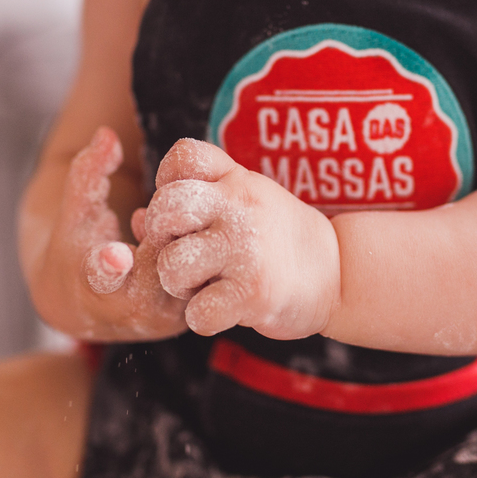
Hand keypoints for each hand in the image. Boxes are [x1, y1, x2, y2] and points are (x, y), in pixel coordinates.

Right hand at [29, 127, 186, 339]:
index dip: (106, 266)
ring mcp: (164, 316)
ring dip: (193, 246)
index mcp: (93, 286)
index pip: (99, 278)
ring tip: (180, 224)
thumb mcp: (76, 211)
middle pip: (160, 272)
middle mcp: (130, 309)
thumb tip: (106, 134)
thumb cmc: (76, 247)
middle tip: (163, 213)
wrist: (86, 302)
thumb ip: (88, 173)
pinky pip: (207, 285)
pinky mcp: (188, 316)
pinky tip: (201, 234)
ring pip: (190, 280)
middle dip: (166, 239)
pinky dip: (209, 259)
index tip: (113, 254)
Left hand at [144, 139, 340, 338]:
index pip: (183, 157)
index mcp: (237, 181)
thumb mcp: (246, 202)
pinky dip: (203, 319)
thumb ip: (196, 202)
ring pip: (172, 266)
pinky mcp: (253, 293)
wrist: (340, 273)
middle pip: (166, 209)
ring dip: (178, 285)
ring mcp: (247, 250)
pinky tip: (224, 310)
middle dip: (160, 238)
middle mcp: (241, 207)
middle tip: (182, 253)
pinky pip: (197, 313)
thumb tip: (136, 220)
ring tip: (203, 285)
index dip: (167, 182)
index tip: (187, 210)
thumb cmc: (280, 239)